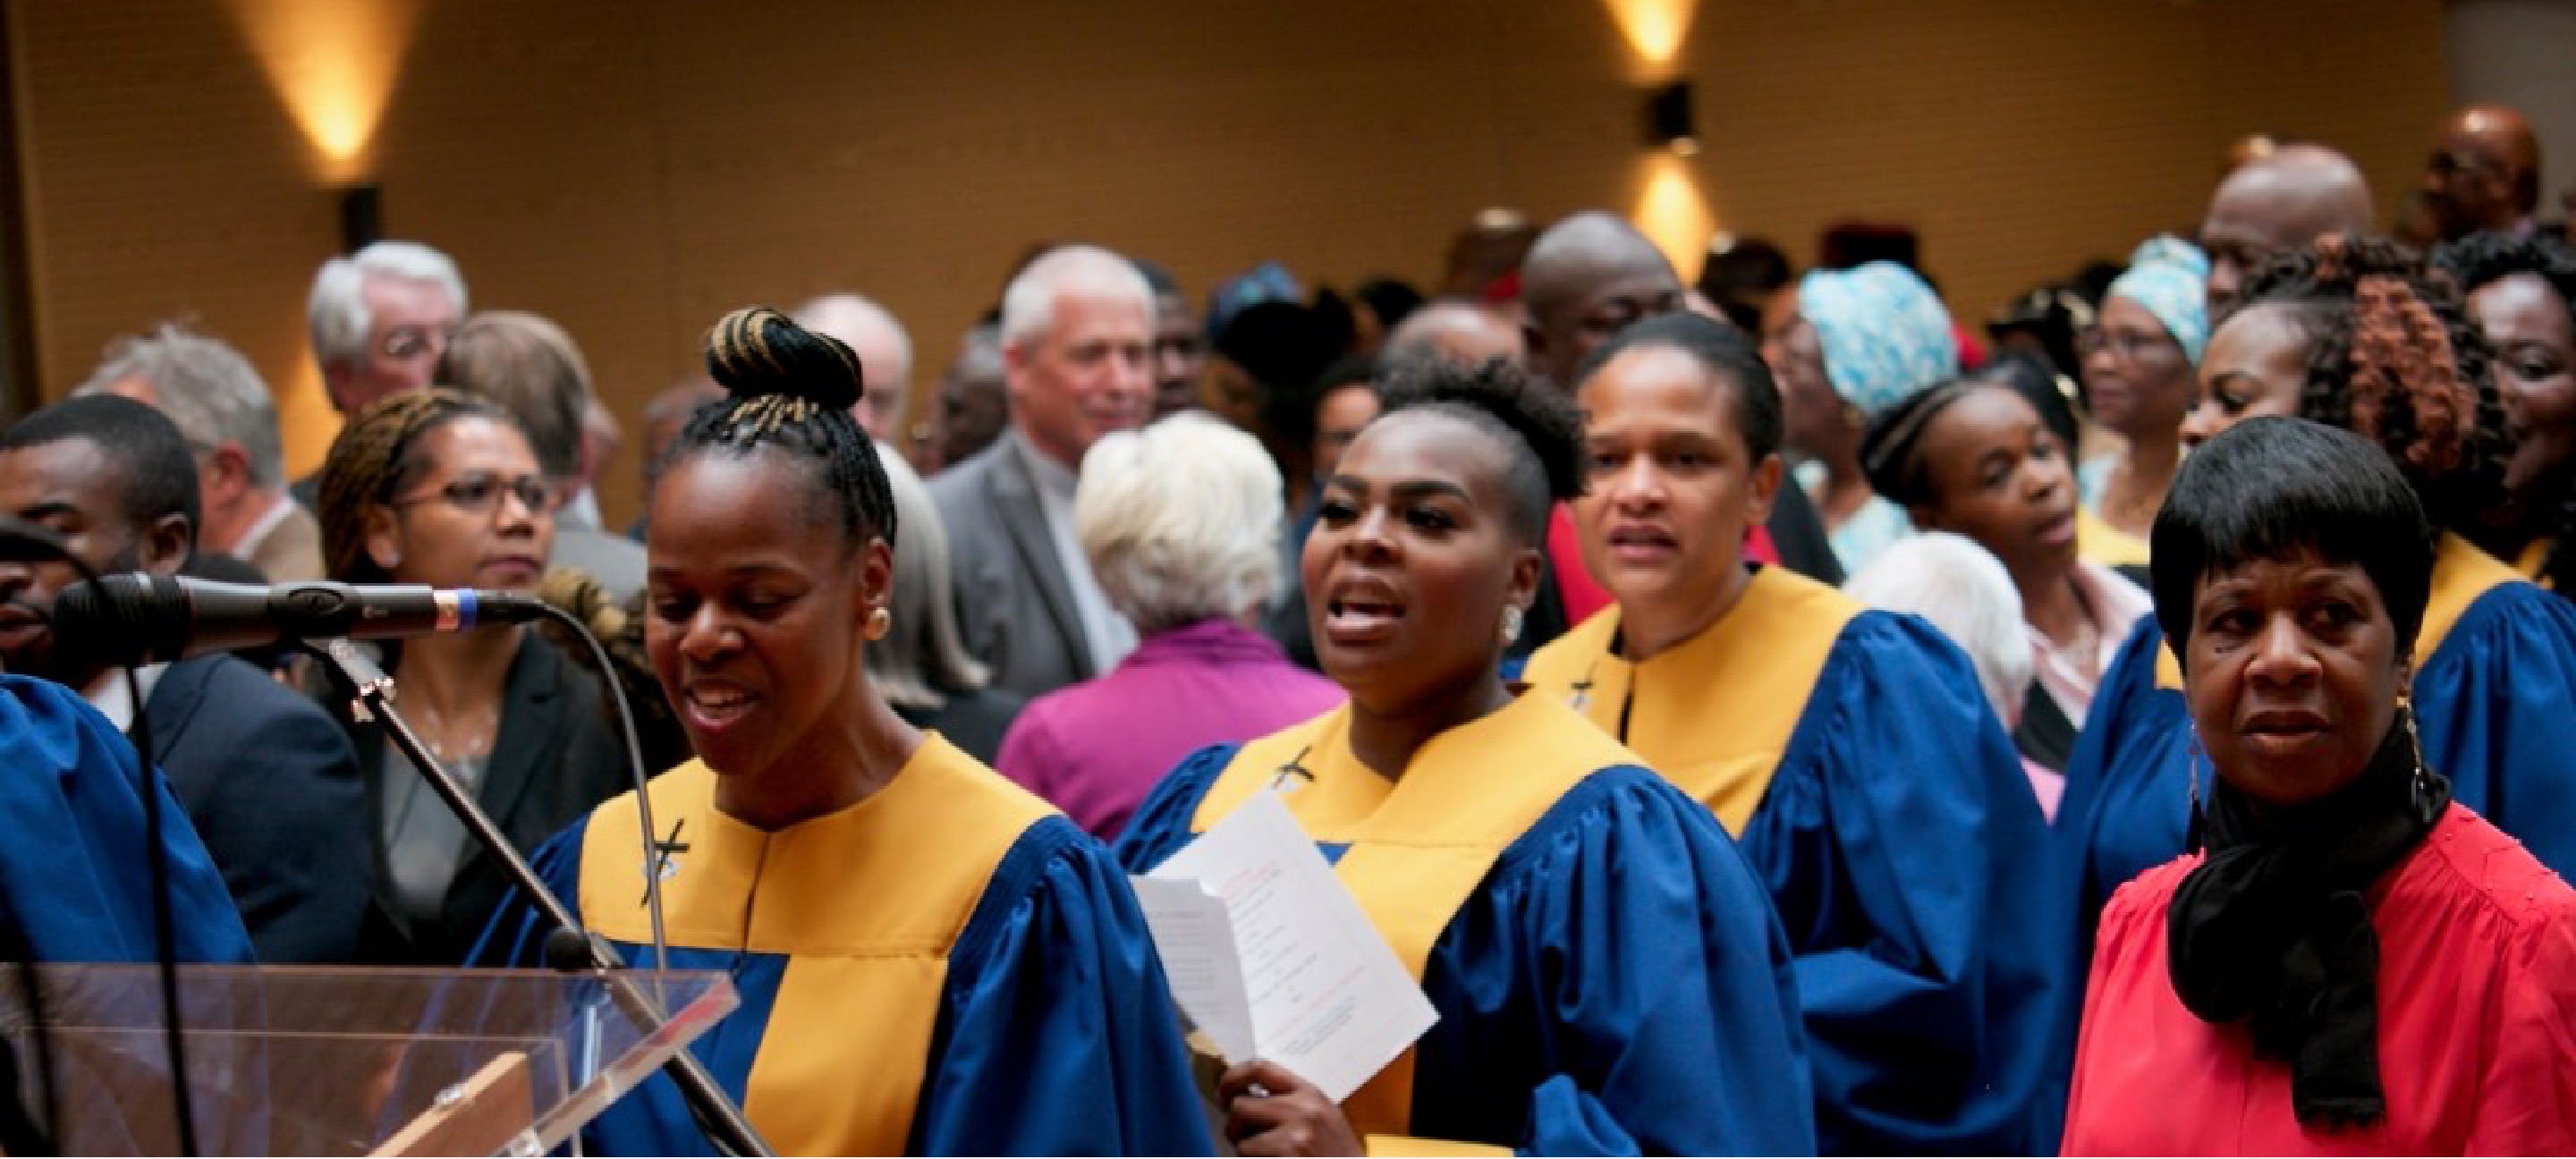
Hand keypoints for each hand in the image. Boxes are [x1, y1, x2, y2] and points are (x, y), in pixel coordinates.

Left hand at [1217, 1060, 1362, 1156]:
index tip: (1222, 1093)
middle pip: (1240, 1106)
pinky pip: (1247, 1158)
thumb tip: (1239, 1097)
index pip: (1260, 1068)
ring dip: (1246, 1153)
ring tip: (1268, 1158)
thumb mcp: (1322, 1118)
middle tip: (1243, 1138)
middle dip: (1234, 1126)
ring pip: (1240, 1140)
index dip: (1232, 1078)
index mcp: (1310, 1093)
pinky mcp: (1286, 1156)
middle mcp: (1303, 1109)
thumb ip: (1288, 1104)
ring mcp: (1295, 1136)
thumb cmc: (1336, 1156)